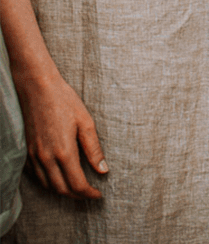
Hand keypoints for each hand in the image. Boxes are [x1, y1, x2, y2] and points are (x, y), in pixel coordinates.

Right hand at [15, 73, 106, 198]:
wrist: (38, 89)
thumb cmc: (65, 101)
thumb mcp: (86, 123)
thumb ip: (94, 149)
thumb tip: (103, 169)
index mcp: (64, 151)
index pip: (77, 184)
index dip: (89, 193)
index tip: (99, 195)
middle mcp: (46, 158)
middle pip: (61, 189)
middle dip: (77, 196)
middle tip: (90, 194)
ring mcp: (34, 156)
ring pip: (48, 185)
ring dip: (63, 191)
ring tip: (78, 188)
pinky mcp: (27, 152)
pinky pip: (37, 176)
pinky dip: (49, 182)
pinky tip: (59, 177)